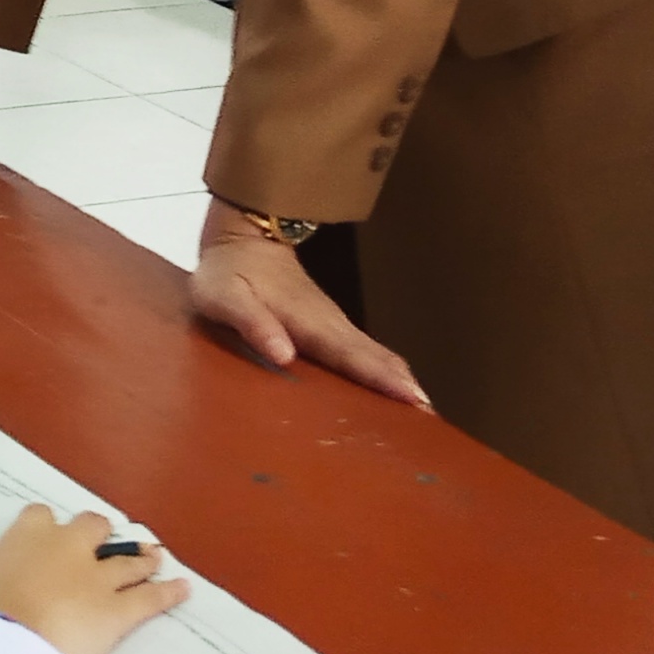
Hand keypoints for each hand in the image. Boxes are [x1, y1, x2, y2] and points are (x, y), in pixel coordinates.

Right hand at [0, 506, 183, 653]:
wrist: (5, 642)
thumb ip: (4, 574)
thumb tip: (8, 584)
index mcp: (28, 535)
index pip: (40, 516)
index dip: (48, 527)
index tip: (49, 537)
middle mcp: (68, 547)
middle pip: (93, 527)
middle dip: (101, 534)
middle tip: (105, 543)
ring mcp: (98, 577)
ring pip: (128, 561)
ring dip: (142, 559)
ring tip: (153, 558)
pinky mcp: (118, 610)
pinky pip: (150, 599)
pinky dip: (168, 593)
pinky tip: (182, 589)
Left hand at [188, 211, 430, 408]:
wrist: (244, 237)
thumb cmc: (228, 273)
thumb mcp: (224, 298)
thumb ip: (252, 324)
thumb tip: (284, 355)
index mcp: (307, 321)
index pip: (349, 353)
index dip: (379, 377)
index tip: (412, 398)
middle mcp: (328, 323)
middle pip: (371, 356)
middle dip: (400, 384)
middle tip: (429, 416)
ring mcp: (332, 323)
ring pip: (371, 353)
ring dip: (396, 379)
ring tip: (422, 409)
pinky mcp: (329, 326)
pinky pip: (361, 351)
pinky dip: (381, 370)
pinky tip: (395, 387)